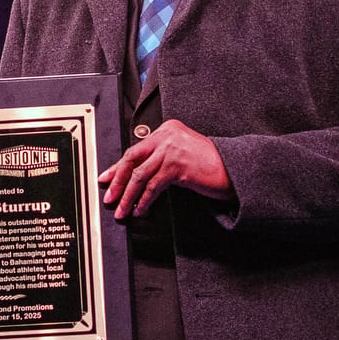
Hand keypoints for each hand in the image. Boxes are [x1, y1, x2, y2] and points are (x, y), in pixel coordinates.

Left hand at [99, 119, 232, 219]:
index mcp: (167, 129)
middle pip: (132, 159)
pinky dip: (144, 200)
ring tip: (123, 211)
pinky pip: (153, 186)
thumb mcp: (179, 155)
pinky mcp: (177, 166)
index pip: (135, 150)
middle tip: (109, 197)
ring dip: (129, 196)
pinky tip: (141, 209)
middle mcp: (167, 135)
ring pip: (140, 175)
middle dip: (118, 181)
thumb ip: (158, 158)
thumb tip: (131, 176)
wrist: (232, 169)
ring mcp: (172, 149)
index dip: (118, 167)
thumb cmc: (208, 165)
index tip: (106, 179)